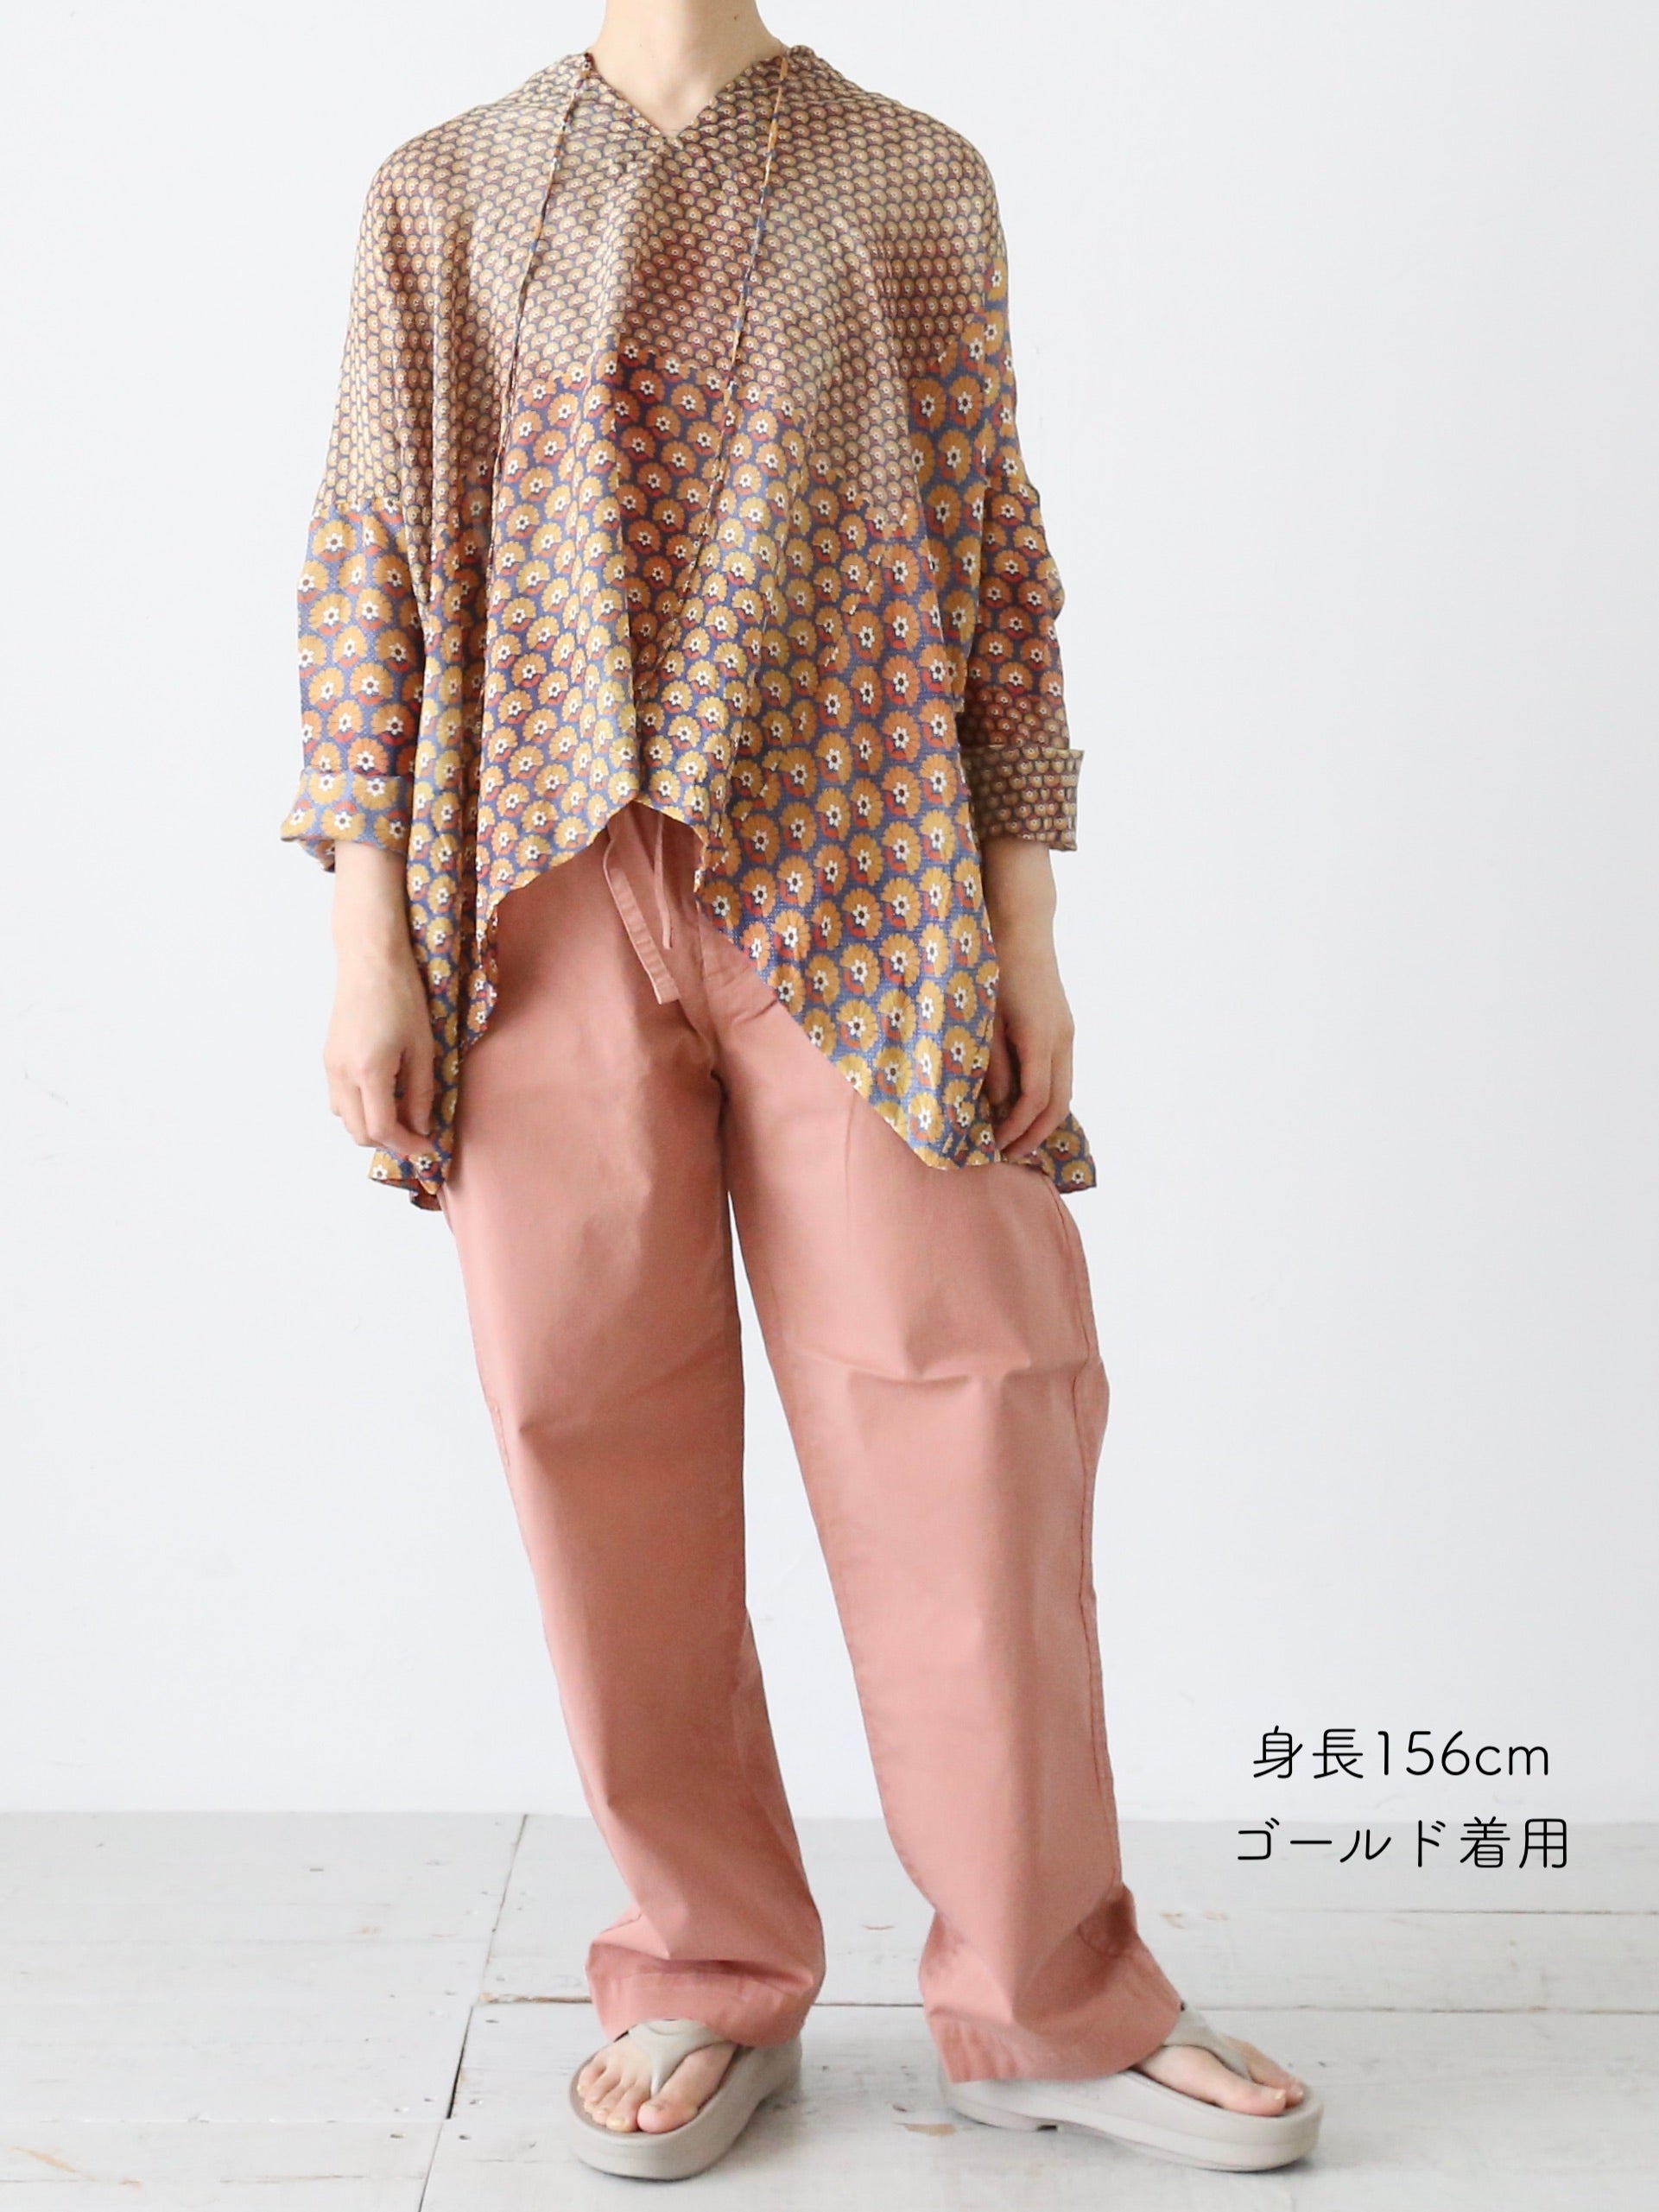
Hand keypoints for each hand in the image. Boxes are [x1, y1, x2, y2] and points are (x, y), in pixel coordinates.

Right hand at [323, 843, 434, 1158]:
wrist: (370, 961)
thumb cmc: (403, 997)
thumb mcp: (423, 1047)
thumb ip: (421, 1092)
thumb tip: (421, 1126)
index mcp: (368, 1072)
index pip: (382, 1130)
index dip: (407, 1145)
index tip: (429, 1146)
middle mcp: (341, 1074)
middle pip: (359, 1133)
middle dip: (390, 1141)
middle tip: (418, 1133)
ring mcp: (329, 1066)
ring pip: (344, 1119)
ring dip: (372, 1125)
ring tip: (402, 1112)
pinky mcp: (327, 1057)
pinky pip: (338, 1099)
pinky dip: (359, 1108)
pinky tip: (383, 1093)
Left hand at [980, 836, 1076, 1161]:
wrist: (1022, 927)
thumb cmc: (994, 967)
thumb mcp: (983, 1018)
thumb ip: (991, 1062)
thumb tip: (995, 1103)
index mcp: (1040, 1039)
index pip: (1033, 1101)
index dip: (1015, 1129)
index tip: (993, 1144)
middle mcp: (1061, 1040)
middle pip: (1058, 1103)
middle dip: (1035, 1135)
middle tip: (1010, 1154)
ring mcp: (1066, 1032)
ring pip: (1064, 1090)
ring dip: (1044, 1119)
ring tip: (1018, 1136)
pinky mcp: (1063, 1026)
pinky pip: (1061, 1073)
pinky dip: (1047, 1097)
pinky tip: (1025, 1104)